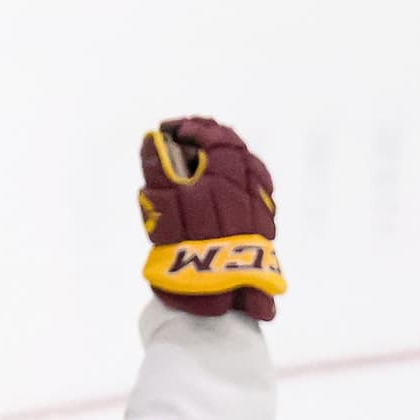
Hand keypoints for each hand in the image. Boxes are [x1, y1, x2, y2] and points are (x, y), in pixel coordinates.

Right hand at [136, 117, 282, 319]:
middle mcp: (247, 185)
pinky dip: (242, 180)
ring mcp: (260, 205)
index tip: (175, 130)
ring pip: (250, 169)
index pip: (215, 137)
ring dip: (230, 158)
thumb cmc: (183, 245)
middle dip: (212, 138)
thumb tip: (154, 138)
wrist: (218, 291)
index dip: (195, 128)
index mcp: (223, 174)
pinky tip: (230, 187)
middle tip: (190, 139)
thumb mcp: (161, 204)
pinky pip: (257, 191)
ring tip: (208, 160)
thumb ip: (157, 167)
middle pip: (236, 150)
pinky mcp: (265, 225)